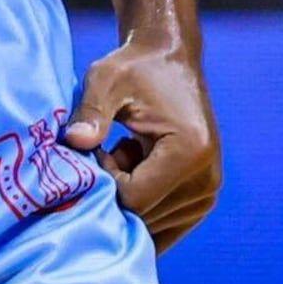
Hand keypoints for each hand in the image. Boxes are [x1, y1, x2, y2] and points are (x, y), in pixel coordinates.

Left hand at [65, 37, 220, 251]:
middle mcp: (207, 179)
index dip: (107, 181)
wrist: (170, 59)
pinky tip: (138, 168)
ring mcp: (208, 194)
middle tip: (110, 151)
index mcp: (190, 152)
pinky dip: (143, 203)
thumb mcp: (106, 79)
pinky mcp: (204, 199)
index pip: (136, 199)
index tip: (100, 149)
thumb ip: (91, 111)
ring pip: (152, 224)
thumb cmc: (135, 67)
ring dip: (130, 197)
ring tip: (127, 154)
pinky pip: (164, 224)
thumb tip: (74, 141)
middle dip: (116, 192)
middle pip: (145, 216)